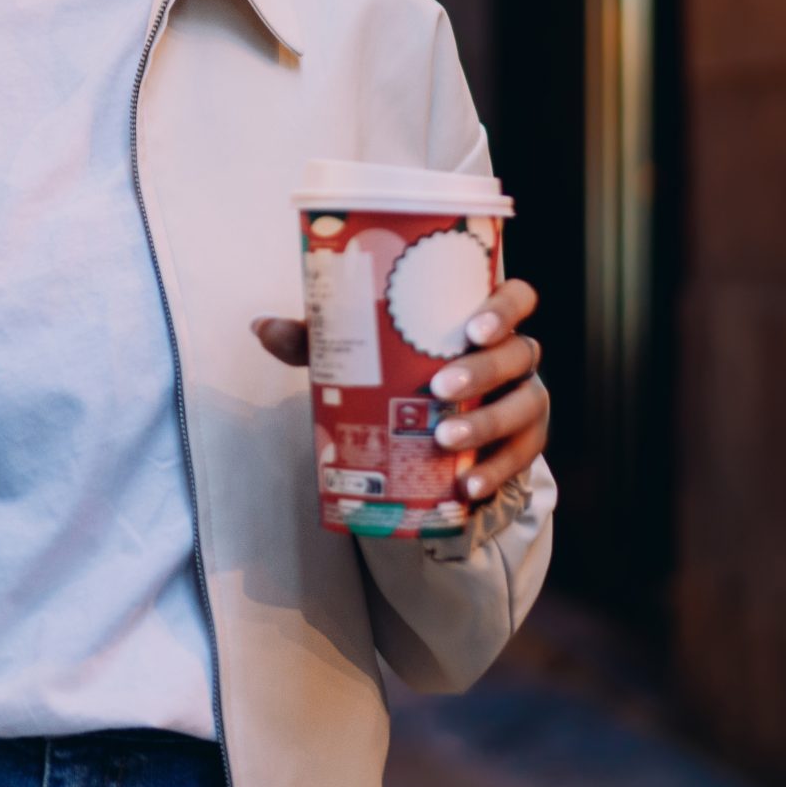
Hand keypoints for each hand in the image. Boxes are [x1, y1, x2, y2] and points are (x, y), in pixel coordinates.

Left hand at [252, 276, 548, 503]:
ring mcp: (525, 401)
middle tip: (440, 387)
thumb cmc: (401, 371)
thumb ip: (317, 340)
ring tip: (445, 440)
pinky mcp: (521, 446)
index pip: (517, 297)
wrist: (435, 431)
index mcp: (483, 321)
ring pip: (526, 407)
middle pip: (521, 354)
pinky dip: (494, 473)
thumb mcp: (363, 355)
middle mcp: (516, 357)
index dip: (504, 307)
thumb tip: (260, 327)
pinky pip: (521, 459)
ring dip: (487, 425)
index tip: (471, 327)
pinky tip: (467, 489)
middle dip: (483, 371)